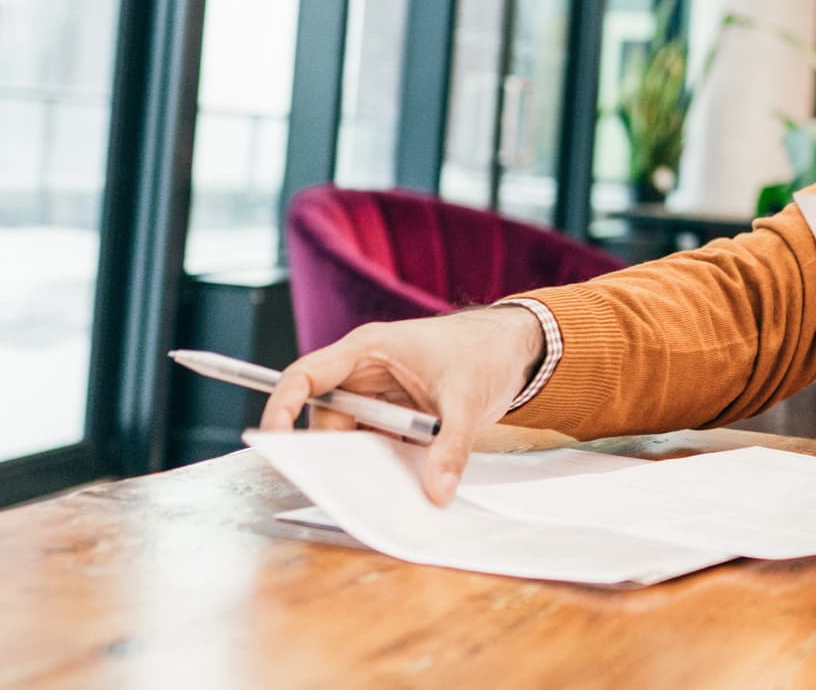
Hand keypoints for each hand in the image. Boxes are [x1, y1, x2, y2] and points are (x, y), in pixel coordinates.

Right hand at [259, 306, 546, 506]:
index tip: (273, 440)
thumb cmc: (484, 352)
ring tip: (384, 488)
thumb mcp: (467, 400)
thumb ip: (451, 447)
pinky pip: (379, 447)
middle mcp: (364, 374)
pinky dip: (387, 465)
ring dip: (367, 463)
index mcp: (367, 350)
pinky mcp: (397, 419)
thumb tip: (436, 492)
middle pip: (328, 420)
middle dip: (334, 453)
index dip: (282, 406)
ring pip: (354, 439)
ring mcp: (379, 399)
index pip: (306, 377)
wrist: (516, 348)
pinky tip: (404, 483)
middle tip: (343, 486)